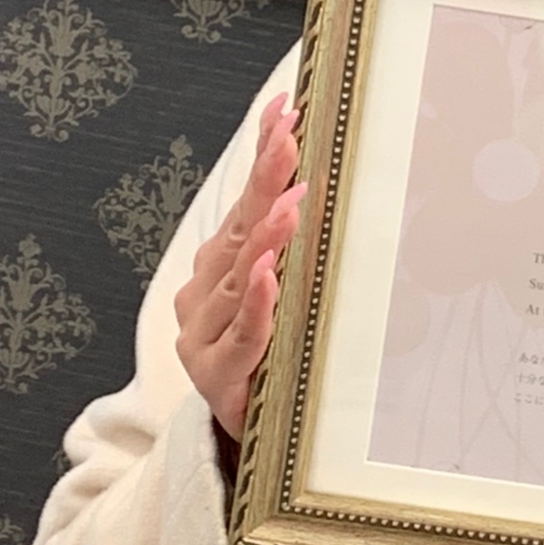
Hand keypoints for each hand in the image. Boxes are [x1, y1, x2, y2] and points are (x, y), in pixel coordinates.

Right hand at [173, 92, 306, 442]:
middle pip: (241, 227)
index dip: (264, 155)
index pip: (248, 200)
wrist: (250, 434)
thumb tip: (339, 188)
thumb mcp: (288, 293)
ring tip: (290, 201)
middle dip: (266, 179)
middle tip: (288, 137)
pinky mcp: (216, 372)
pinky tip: (269, 275)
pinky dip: (256, 302)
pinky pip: (243, 332)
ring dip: (266, 237)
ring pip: (238, 276)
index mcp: (223, 263)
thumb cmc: (273, 354)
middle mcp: (205, 290)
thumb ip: (301, 246)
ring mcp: (204, 332)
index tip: (285, 110)